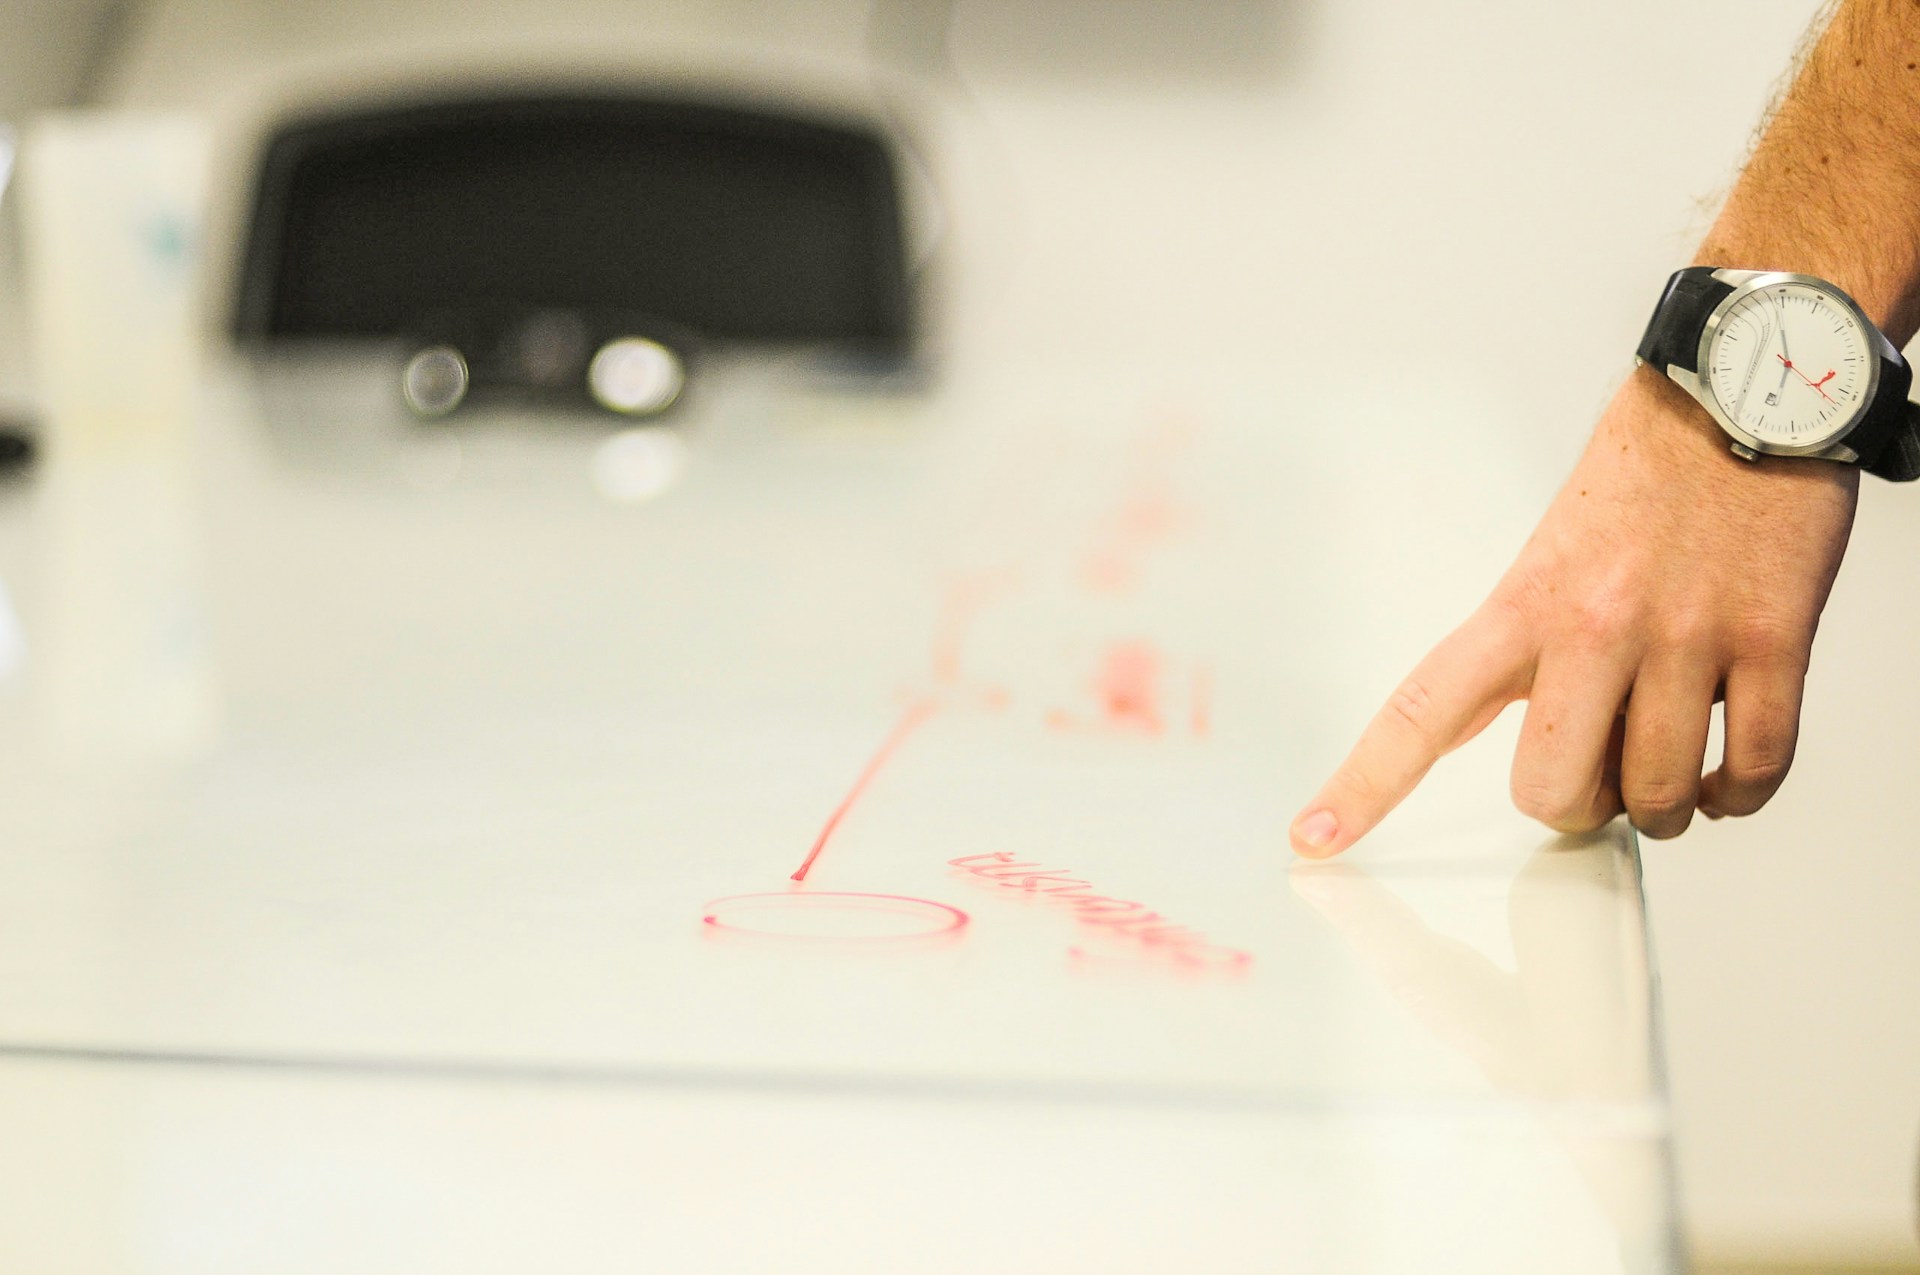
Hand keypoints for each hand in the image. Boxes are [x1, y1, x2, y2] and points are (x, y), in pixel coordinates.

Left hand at [1290, 366, 1858, 856]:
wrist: (1753, 384)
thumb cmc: (1651, 473)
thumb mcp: (1555, 552)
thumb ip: (1529, 645)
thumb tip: (1519, 737)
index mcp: (1523, 603)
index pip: (1421, 710)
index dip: (1363, 784)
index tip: (1312, 840)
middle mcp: (1594, 625)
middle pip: (1551, 790)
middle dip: (1574, 806)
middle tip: (1596, 773)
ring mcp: (1686, 635)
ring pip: (1657, 796)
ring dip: (1662, 806)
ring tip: (1669, 763)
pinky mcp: (1773, 639)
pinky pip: (1754, 769)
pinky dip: (1735, 794)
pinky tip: (1723, 773)